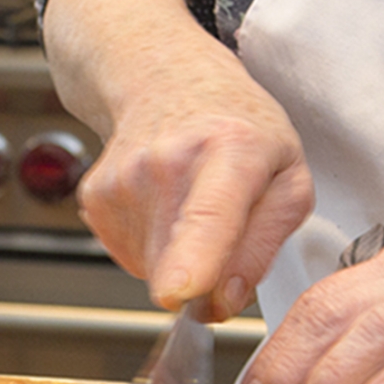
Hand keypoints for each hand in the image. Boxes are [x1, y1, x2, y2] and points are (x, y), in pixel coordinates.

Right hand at [77, 60, 313, 320]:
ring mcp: (123, 179)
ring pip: (153, 270)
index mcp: (232, 151)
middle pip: (177, 265)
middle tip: (223, 233)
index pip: (209, 213)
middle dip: (202, 279)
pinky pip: (131, 257)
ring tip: (189, 205)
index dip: (192, 259)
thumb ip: (265, 246)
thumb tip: (222, 301)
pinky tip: (162, 205)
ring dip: (177, 257)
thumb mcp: (289, 178)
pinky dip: (151, 246)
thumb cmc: (238, 130)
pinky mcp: (95, 198)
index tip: (178, 291)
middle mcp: (169, 161)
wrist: (168, 81)